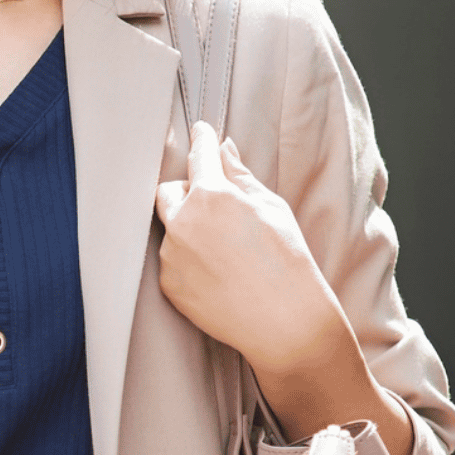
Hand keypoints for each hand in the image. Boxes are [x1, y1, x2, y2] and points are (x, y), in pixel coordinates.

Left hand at [154, 121, 416, 454]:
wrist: (284, 321)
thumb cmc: (287, 260)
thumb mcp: (271, 208)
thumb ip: (240, 176)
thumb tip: (223, 149)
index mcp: (212, 195)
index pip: (200, 155)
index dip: (202, 140)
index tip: (201, 133)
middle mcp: (183, 221)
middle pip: (168, 191)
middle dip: (186, 191)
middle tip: (215, 204)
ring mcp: (171, 254)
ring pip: (171, 228)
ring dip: (189, 229)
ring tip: (227, 252)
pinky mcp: (168, 283)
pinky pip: (172, 260)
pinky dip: (189, 260)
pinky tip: (219, 274)